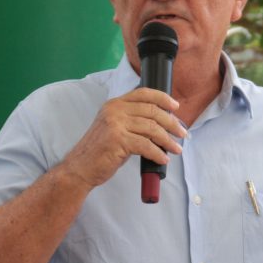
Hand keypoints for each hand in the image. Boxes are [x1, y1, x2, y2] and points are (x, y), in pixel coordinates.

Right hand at [62, 88, 185, 190]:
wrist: (79, 168)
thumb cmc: (101, 151)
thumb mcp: (116, 128)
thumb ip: (134, 121)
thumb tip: (162, 123)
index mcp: (114, 104)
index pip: (143, 93)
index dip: (163, 98)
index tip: (176, 107)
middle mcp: (114, 110)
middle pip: (152, 111)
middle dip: (171, 123)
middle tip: (182, 133)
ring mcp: (115, 124)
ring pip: (152, 129)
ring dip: (168, 140)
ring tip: (176, 149)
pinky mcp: (117, 140)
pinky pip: (146, 145)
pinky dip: (158, 153)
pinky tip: (163, 159)